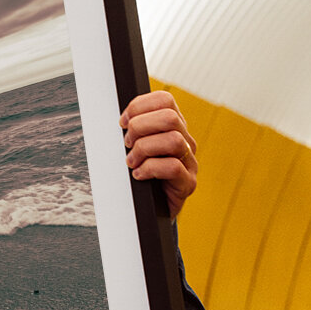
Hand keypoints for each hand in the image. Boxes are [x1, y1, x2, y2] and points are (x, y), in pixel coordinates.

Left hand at [120, 90, 197, 217]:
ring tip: (131, 162)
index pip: (164, 100)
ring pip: (173, 140)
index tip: (123, 122)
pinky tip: (138, 175)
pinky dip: (149, 169)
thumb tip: (120, 120)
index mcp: (173, 127)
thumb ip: (133, 130)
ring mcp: (190, 162)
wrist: (150, 209)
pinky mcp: (188, 183)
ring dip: (144, 149)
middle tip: (127, 144)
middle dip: (140, 127)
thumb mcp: (134, 147)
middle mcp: (185, 141)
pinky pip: (173, 167)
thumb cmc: (140, 174)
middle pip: (170, 117)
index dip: (139, 106)